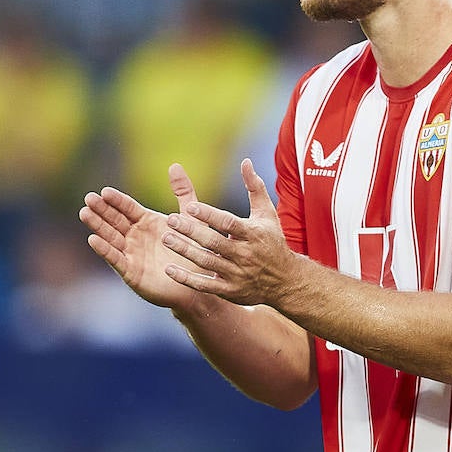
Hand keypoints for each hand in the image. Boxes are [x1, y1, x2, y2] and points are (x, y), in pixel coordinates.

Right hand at [80, 163, 208, 310]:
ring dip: (97, 226)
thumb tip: (174, 165)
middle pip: (115, 220)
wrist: (200, 282)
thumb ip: (183, 191)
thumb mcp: (191, 217)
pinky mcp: (131, 272)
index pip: (128, 208)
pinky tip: (93, 240)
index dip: (116, 200)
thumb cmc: (195, 250)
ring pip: (111, 237)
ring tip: (85, 213)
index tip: (105, 191)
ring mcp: (132, 254)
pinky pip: (116, 259)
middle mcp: (136, 237)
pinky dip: (105, 250)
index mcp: (147, 222)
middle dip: (101, 210)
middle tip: (89, 198)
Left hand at [161, 159, 302, 307]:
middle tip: (170, 221)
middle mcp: (244, 254)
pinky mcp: (230, 290)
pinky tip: (169, 269)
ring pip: (207, 262)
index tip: (190, 206)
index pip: (228, 223)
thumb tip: (245, 161)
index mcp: (252, 234)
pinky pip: (205, 285)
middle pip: (214, 242)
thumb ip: (254, 187)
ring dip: (185, 251)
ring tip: (166, 239)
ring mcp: (237, 274)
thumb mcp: (267, 214)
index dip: (209, 215)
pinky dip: (187, 278)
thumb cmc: (272, 241)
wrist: (286, 281)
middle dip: (191, 231)